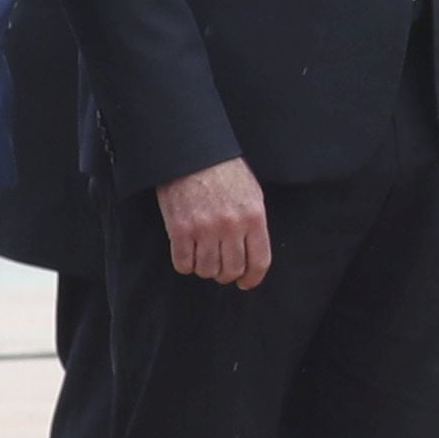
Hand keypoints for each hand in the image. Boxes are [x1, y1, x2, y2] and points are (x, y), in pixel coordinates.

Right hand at [157, 158, 271, 289]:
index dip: (252, 279)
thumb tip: (251, 254)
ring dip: (205, 269)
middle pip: (231, 270)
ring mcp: (205, 229)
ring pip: (207, 270)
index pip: (259, 261)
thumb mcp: (251, 194)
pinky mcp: (180, 229)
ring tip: (203, 257)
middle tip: (221, 269)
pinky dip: (185, 264)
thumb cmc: (224, 172)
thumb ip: (253, 223)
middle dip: (226, 275)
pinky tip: (187, 254)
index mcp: (254, 217)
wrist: (192, 154)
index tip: (245, 283)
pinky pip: (183, 263)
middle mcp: (231, 226)